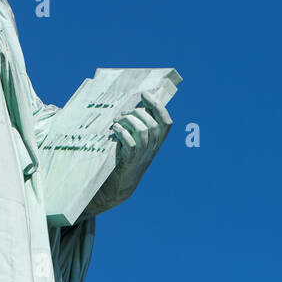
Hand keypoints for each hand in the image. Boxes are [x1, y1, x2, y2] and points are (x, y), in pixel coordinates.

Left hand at [87, 93, 172, 215]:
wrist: (118, 186)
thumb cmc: (124, 159)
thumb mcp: (136, 143)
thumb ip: (138, 127)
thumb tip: (133, 106)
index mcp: (156, 142)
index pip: (166, 122)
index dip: (158, 106)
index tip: (145, 94)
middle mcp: (152, 148)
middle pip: (153, 124)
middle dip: (137, 113)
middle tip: (123, 114)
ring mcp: (142, 156)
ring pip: (143, 131)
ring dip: (128, 121)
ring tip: (117, 122)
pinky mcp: (130, 161)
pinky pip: (131, 144)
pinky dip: (122, 133)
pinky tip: (114, 131)